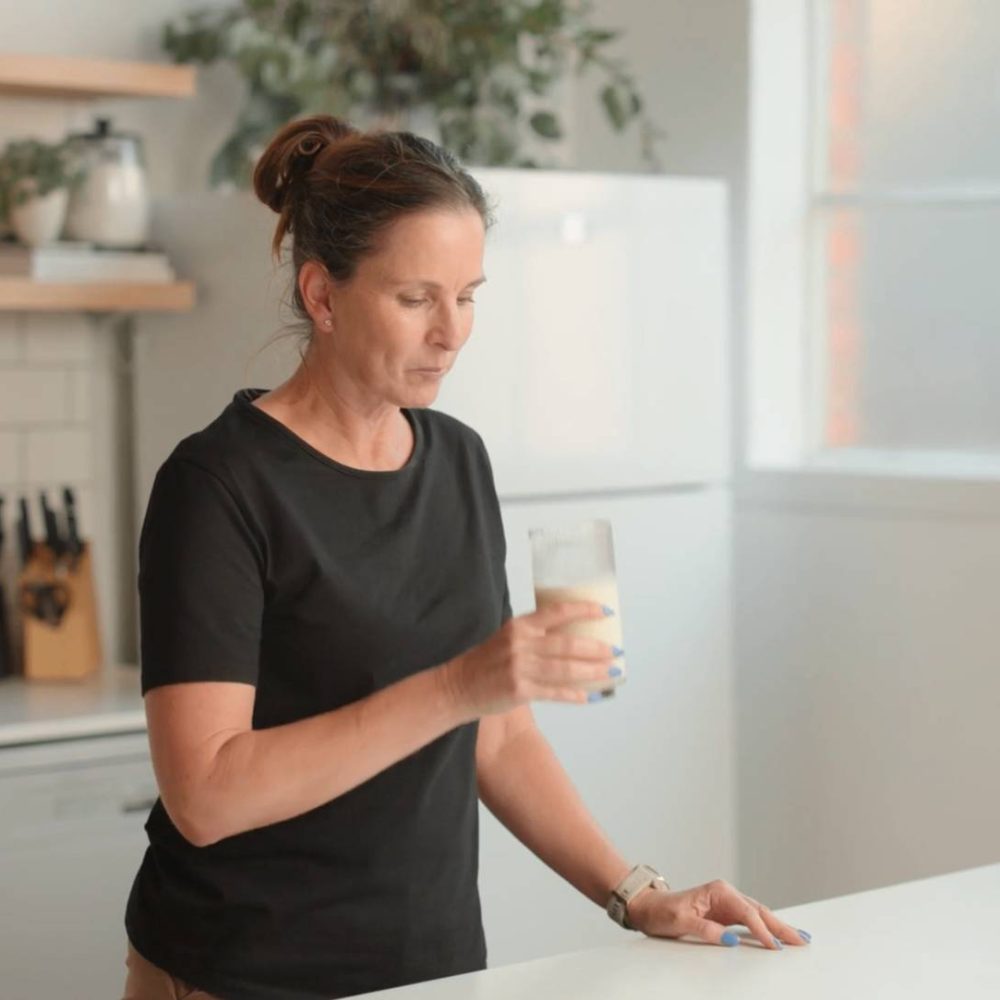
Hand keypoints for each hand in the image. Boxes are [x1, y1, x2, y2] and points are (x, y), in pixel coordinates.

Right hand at [440, 601, 617, 720]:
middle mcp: (521, 644)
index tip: (605, 611)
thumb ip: (534, 635)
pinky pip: (554, 693)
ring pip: (565, 669)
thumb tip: (570, 634)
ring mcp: (520, 668)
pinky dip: (572, 695)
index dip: (583, 610)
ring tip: (611, 672)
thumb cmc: (485, 661)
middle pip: (567, 644)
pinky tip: (587, 696)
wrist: (457, 686)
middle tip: (616, 651)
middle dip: (596, 648)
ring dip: (592, 672)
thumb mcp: (507, 637)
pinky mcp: (520, 691)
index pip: (557, 612)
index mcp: (519, 626)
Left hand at [625, 878, 811, 949]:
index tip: (775, 946)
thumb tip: (730, 939)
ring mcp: (728, 903)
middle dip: (781, 926)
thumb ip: (705, 929)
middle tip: (803, 940)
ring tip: (800, 939)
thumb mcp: (680, 921)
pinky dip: (766, 929)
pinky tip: (779, 937)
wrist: (650, 907)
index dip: (763, 929)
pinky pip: (751, 921)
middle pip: (759, 911)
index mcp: (718, 891)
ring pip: (759, 915)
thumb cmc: (663, 912)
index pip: (747, 912)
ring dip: (778, 928)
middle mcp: (726, 894)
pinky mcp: (726, 914)